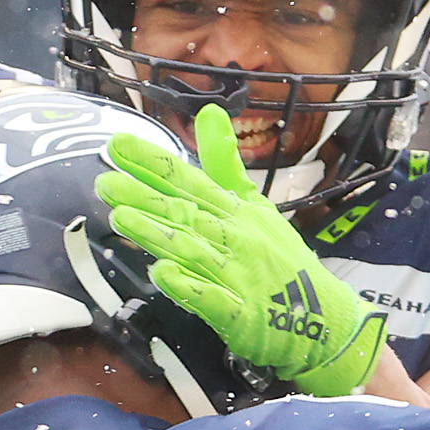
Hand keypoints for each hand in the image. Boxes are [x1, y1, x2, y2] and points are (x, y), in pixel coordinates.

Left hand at [97, 105, 386, 396]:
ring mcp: (238, 276)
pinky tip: (163, 275)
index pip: (189, 181)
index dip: (153, 164)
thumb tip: (208, 111)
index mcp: (235, 211)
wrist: (324, 319)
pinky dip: (189, 287)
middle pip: (186, 214)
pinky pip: (213, 299)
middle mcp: (234, 238)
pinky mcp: (241, 314)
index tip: (116, 145)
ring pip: (194, 251)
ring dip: (159, 235)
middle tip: (105, 183)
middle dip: (145, 198)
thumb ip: (225, 164)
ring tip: (121, 220)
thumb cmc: (281, 260)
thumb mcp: (256, 206)